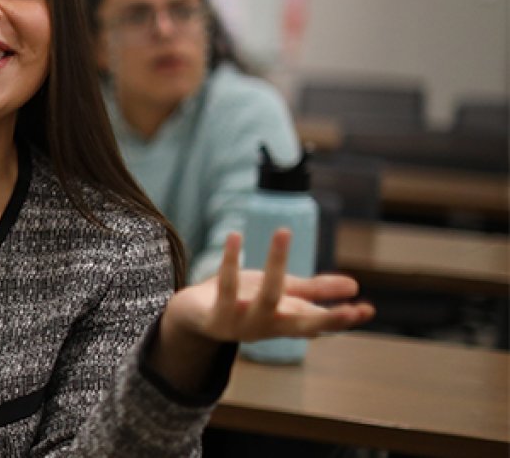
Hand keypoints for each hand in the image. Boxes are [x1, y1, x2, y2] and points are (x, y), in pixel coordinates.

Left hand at [150, 230, 373, 391]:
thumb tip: (354, 286)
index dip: (342, 319)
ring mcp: (242, 324)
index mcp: (286, 322)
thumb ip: (314, 291)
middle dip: (328, 318)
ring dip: (276, 263)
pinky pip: (226, 287)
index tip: (368, 310)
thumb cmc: (242, 302)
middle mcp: (268, 327)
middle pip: (302, 324)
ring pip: (267, 297)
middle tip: (353, 310)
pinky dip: (230, 259)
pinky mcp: (215, 318)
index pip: (320, 323)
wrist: (192, 317)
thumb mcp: (281, 294)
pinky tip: (234, 235)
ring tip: (283, 231)